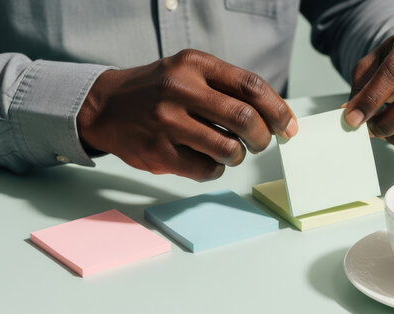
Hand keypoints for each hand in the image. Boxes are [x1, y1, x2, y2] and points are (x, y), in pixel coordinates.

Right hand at [77, 49, 297, 180]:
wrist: (105, 106)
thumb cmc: (158, 90)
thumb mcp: (189, 71)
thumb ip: (226, 87)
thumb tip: (274, 116)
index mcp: (194, 65)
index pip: (251, 85)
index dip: (277, 109)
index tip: (288, 126)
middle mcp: (180, 89)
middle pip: (245, 118)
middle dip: (263, 137)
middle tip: (261, 144)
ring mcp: (166, 122)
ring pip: (227, 148)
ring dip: (238, 156)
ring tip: (232, 153)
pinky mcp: (157, 152)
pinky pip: (205, 169)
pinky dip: (216, 170)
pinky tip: (208, 161)